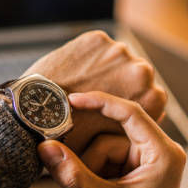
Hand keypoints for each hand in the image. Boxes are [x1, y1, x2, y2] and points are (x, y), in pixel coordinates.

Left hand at [23, 31, 166, 152]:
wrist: (34, 113)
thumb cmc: (73, 140)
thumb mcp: (112, 148)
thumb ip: (130, 137)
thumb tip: (136, 137)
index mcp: (153, 99)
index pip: (148, 99)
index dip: (130, 106)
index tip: (113, 111)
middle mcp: (142, 71)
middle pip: (134, 78)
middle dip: (120, 85)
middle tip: (96, 101)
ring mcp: (119, 51)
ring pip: (115, 61)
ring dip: (105, 70)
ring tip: (83, 88)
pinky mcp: (96, 39)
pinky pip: (96, 49)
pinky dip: (86, 59)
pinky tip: (74, 75)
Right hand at [38, 91, 185, 187]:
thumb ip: (72, 174)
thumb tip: (45, 148)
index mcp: (163, 154)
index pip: (130, 113)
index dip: (100, 103)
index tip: (74, 100)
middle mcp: (160, 151)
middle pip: (110, 137)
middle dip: (87, 160)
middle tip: (66, 173)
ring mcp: (148, 159)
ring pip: (102, 150)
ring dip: (86, 174)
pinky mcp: (137, 167)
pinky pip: (105, 160)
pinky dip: (91, 177)